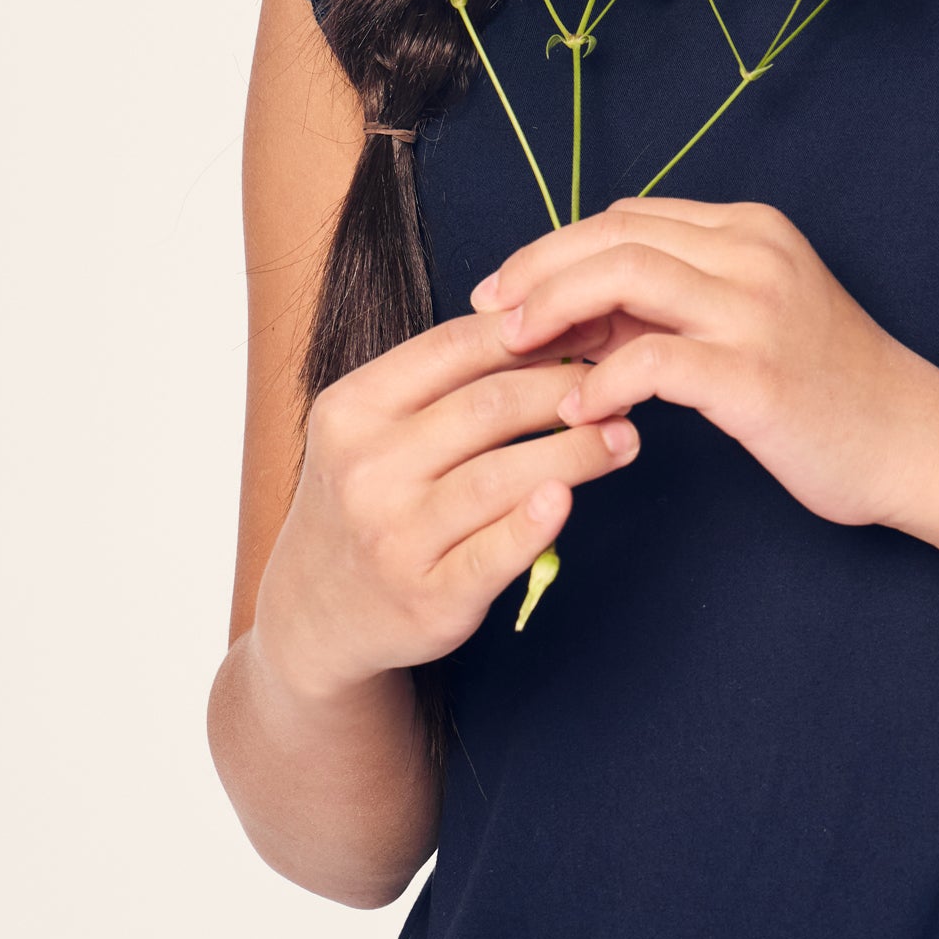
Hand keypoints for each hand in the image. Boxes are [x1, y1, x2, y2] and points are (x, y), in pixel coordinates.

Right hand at [254, 312, 639, 699]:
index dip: (534, 332)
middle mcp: (365, 469)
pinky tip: (570, 498)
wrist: (315, 612)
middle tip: (620, 386)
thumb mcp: (373, 427)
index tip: (590, 328)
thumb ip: (442, 382)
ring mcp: (393, 537)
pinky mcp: (427, 598)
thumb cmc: (368, 499)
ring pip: (501, 476)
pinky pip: (495, 553)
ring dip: (577, 451)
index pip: (455, 347)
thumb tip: (551, 326)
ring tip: (622, 438)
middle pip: (489, 407)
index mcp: (352, 408)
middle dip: (567, 390)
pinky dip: (537, 523)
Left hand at [477, 197, 938, 530]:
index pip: (625, 217)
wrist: (916, 442)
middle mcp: (754, 253)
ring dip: (553, 309)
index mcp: (750, 230)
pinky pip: (652, 360)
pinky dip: (600, 379)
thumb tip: (577, 312)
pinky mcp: (756, 376)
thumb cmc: (831, 390)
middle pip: (613, 234)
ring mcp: (757, 310)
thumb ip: (674, 304)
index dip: (555, 249)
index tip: (507, 290)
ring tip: (516, 349)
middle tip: (489, 314)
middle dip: (535, 269)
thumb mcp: (753, 320)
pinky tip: (577, 406)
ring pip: (625, 275)